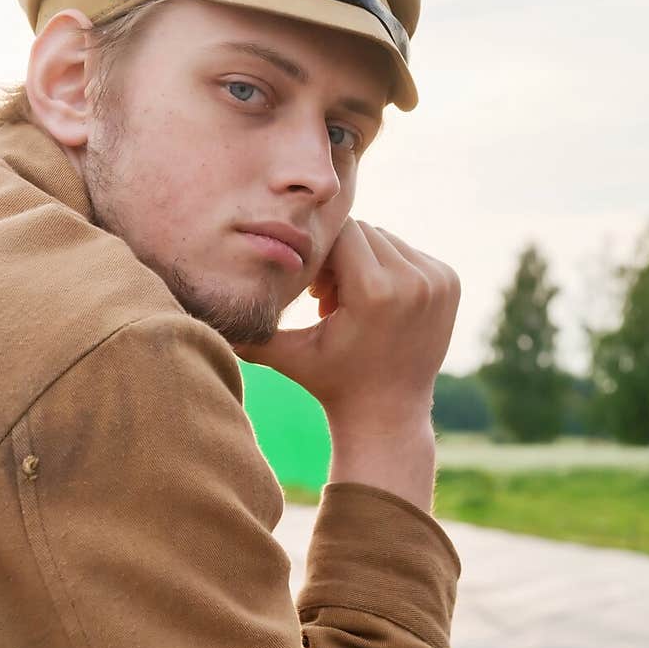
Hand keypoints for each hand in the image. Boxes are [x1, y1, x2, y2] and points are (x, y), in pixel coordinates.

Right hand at [233, 219, 459, 430]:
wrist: (388, 414)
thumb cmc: (331, 383)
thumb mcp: (288, 355)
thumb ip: (248, 330)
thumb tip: (196, 310)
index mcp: (378, 292)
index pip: (341, 235)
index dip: (321, 259)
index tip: (316, 294)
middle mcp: (415, 282)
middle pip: (365, 233)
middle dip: (343, 259)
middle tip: (331, 302)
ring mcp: (438, 281)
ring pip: (387, 240)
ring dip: (366, 262)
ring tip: (353, 305)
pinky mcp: (451, 282)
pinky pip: (410, 252)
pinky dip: (391, 269)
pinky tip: (378, 305)